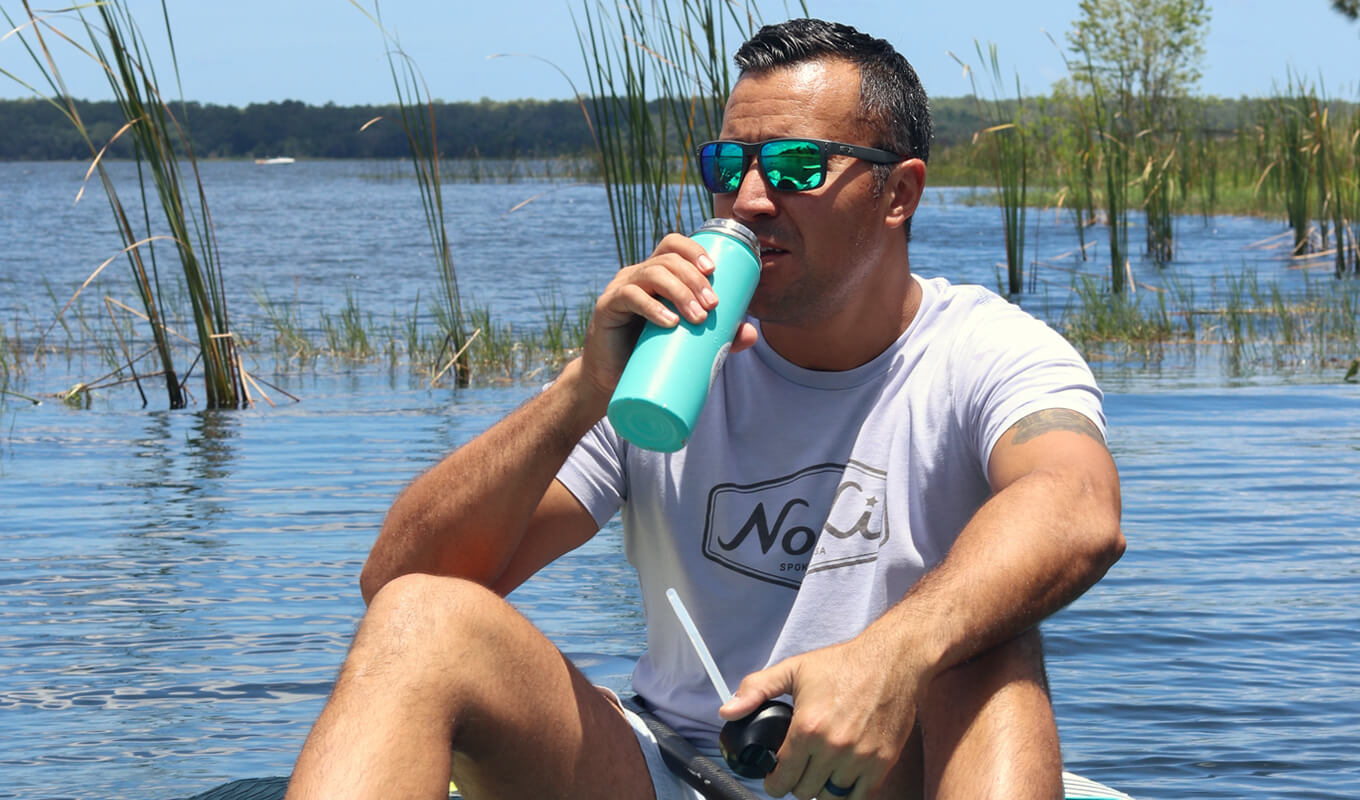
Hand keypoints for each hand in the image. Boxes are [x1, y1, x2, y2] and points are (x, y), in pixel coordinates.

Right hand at [577, 233, 757, 410]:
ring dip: (680, 292)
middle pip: (668, 259)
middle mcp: (637, 275)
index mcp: (656, 274)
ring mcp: (620, 288)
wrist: (610, 378)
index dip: (694, 250)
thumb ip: (719, 337)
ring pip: (652, 274)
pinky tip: (668, 321)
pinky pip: (629, 296)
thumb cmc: (649, 354)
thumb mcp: (687, 341)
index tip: (714, 271)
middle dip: (694, 279)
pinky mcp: (607, 308)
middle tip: (712, 305)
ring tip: (698, 318)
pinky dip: (652, 307)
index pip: (673, 245)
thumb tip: (751, 334)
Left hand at [719, 638, 921, 799]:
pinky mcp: (883, 762)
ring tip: (819, 773)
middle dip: (797, 783)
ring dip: (821, 789)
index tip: (775, 778)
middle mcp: (833, 747)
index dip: (773, 782)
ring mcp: (860, 758)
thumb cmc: (843, 664)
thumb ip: (756, 690)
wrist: (891, 661)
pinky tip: (841, 779)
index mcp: (807, 728)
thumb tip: (728, 710)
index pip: (782, 778)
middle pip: (805, 791)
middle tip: (798, 770)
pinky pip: (859, 797)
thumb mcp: (794, 670)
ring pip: (830, 798)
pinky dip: (847, 793)